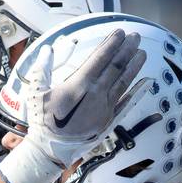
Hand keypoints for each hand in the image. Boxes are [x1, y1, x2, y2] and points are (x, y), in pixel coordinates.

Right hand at [26, 29, 148, 166]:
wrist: (50, 150)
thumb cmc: (42, 121)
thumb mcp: (35, 92)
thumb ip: (43, 68)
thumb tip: (48, 50)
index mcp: (79, 85)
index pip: (100, 58)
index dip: (111, 44)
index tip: (119, 33)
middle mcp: (96, 95)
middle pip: (115, 67)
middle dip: (126, 50)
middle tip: (135, 37)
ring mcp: (105, 109)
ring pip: (124, 83)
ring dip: (134, 67)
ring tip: (142, 53)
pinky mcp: (108, 121)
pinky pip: (127, 104)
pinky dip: (138, 92)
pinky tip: (146, 83)